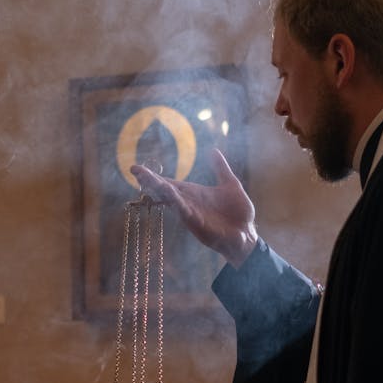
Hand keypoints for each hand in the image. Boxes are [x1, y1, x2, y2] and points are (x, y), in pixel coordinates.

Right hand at [130, 149, 258, 267]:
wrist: (247, 233)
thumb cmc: (239, 212)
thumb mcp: (230, 184)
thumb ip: (220, 168)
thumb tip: (213, 150)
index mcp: (193, 193)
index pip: (169, 183)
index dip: (154, 176)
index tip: (137, 168)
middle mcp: (188, 203)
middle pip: (165, 190)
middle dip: (150, 180)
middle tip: (135, 170)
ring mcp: (191, 213)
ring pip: (171, 199)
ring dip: (159, 189)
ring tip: (145, 178)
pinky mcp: (199, 223)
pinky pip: (185, 211)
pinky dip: (177, 202)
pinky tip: (169, 193)